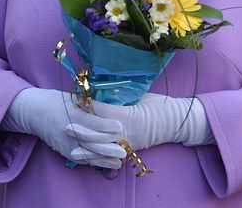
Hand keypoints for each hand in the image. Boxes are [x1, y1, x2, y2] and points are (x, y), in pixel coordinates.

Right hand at [2, 88, 125, 167]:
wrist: (35, 112)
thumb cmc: (57, 101)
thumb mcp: (73, 99)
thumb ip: (90, 105)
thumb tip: (112, 107)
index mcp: (73, 115)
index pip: (92, 122)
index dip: (107, 125)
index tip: (120, 126)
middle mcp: (69, 131)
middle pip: (92, 142)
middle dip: (109, 148)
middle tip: (125, 150)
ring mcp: (67, 143)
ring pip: (89, 154)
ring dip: (105, 159)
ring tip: (120, 160)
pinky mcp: (65, 151)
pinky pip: (83, 159)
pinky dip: (96, 162)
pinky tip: (109, 163)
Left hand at [78, 93, 211, 151]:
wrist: (176, 122)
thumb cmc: (159, 104)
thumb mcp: (140, 94)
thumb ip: (121, 94)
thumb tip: (102, 86)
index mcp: (128, 115)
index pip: (102, 112)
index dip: (87, 106)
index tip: (73, 100)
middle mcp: (126, 132)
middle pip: (99, 133)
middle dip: (82, 129)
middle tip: (65, 124)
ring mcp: (128, 144)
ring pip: (103, 148)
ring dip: (86, 145)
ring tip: (71, 144)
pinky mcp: (130, 150)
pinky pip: (111, 155)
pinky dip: (97, 155)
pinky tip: (85, 153)